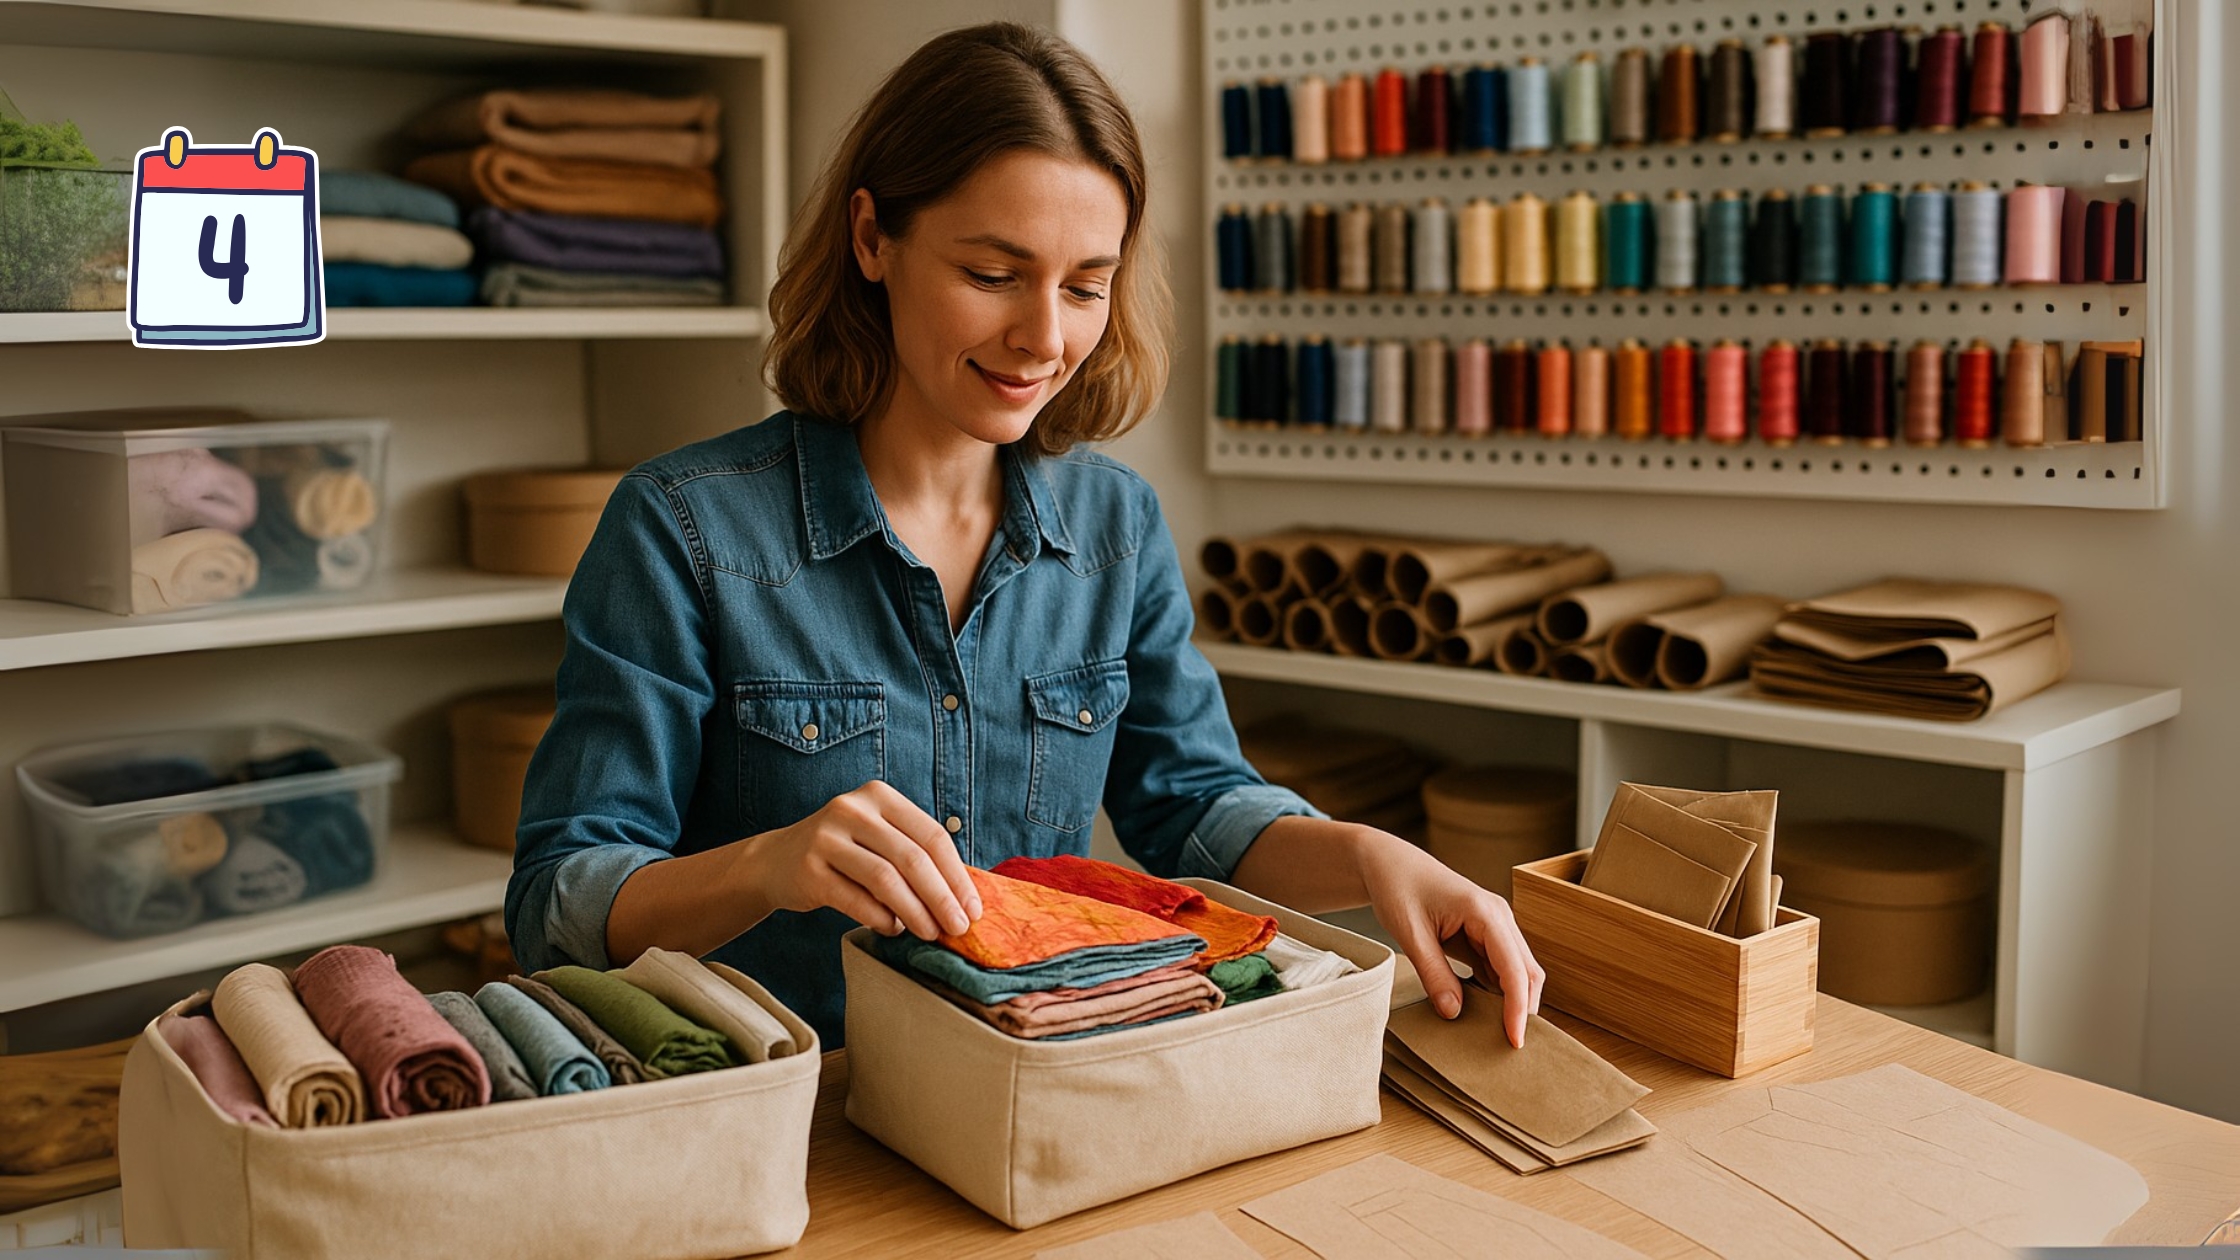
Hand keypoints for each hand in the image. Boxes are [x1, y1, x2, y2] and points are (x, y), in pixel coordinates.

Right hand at [736, 781, 982, 939]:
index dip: (957, 875)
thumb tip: (964, 898)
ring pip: (885, 879)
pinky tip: (894, 929)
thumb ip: (915, 854)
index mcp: (879, 796)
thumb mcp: (877, 837)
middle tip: (958, 928)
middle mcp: (852, 809)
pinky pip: (855, 900)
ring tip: (930, 934)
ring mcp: (826, 837)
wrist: (775, 861)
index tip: (973, 909)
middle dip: (941, 898)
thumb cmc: (843, 853)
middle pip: (912, 857)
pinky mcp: (808, 869)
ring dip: (915, 912)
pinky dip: (881, 919)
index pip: (932, 835)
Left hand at [1356, 828, 1545, 1047]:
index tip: (1515, 1040)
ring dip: (1512, 1002)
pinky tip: (1484, 1014)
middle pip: (1527, 972)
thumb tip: (1454, 1013)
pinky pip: (1500, 969)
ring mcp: (1495, 926)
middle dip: (1524, 1009)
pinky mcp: (1485, 934)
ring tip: (1498, 1036)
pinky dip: (1497, 992)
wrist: (1389, 863)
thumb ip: (1433, 973)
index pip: (1514, 969)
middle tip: (1510, 1048)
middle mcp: (1499, 917)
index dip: (1519, 1008)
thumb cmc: (1399, 889)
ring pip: (1517, 972)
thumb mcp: (1410, 934)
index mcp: (1486, 912)